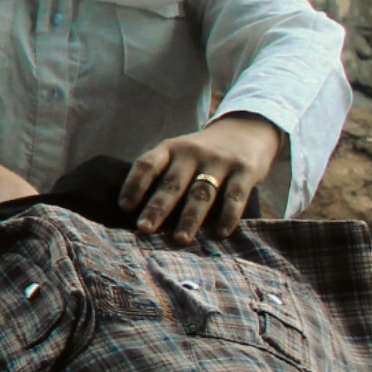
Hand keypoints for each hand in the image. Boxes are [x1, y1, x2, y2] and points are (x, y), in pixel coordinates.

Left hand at [121, 113, 280, 244]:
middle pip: (172, 183)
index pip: (147, 164)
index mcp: (170, 148)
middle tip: (144, 229)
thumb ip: (163, 174)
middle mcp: (192, 153)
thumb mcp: (179, 153)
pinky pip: (234, 196)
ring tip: (179, 239)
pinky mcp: (245, 171)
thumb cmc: (202, 153)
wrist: (246, 131)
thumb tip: (137, 213)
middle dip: (157, 208)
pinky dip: (227, 216)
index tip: (124, 207)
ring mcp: (219, 161)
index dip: (134, 184)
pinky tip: (219, 233)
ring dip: (189, 218)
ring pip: (201, 193)